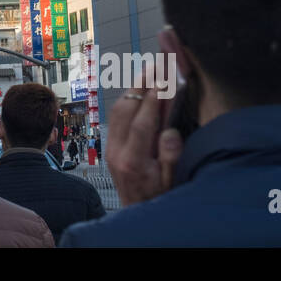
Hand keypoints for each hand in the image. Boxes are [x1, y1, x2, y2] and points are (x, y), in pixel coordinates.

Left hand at [106, 81, 182, 206]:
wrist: (137, 214)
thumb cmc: (160, 199)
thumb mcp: (171, 184)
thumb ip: (170, 159)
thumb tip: (170, 133)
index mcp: (134, 163)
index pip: (142, 123)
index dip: (153, 100)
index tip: (163, 79)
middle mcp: (117, 153)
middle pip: (125, 110)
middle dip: (141, 86)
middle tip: (155, 66)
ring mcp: (110, 149)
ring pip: (117, 110)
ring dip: (133, 89)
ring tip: (149, 72)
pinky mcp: (109, 147)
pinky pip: (115, 117)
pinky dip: (128, 100)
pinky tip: (139, 91)